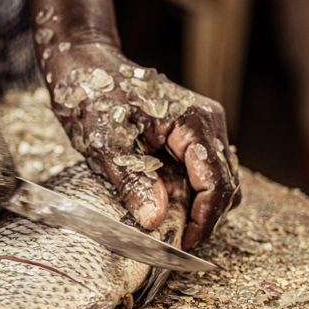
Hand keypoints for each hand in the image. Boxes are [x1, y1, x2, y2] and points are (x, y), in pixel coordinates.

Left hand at [43, 41, 239, 248]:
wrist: (84, 65)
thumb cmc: (93, 94)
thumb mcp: (106, 143)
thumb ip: (133, 182)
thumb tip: (155, 219)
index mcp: (194, 121)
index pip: (217, 181)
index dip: (205, 218)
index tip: (184, 242)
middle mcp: (206, 123)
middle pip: (224, 183)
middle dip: (204, 216)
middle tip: (175, 239)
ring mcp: (199, 128)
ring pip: (215, 180)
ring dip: (197, 206)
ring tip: (168, 223)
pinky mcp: (186, 136)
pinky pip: (198, 172)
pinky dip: (187, 192)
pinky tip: (162, 202)